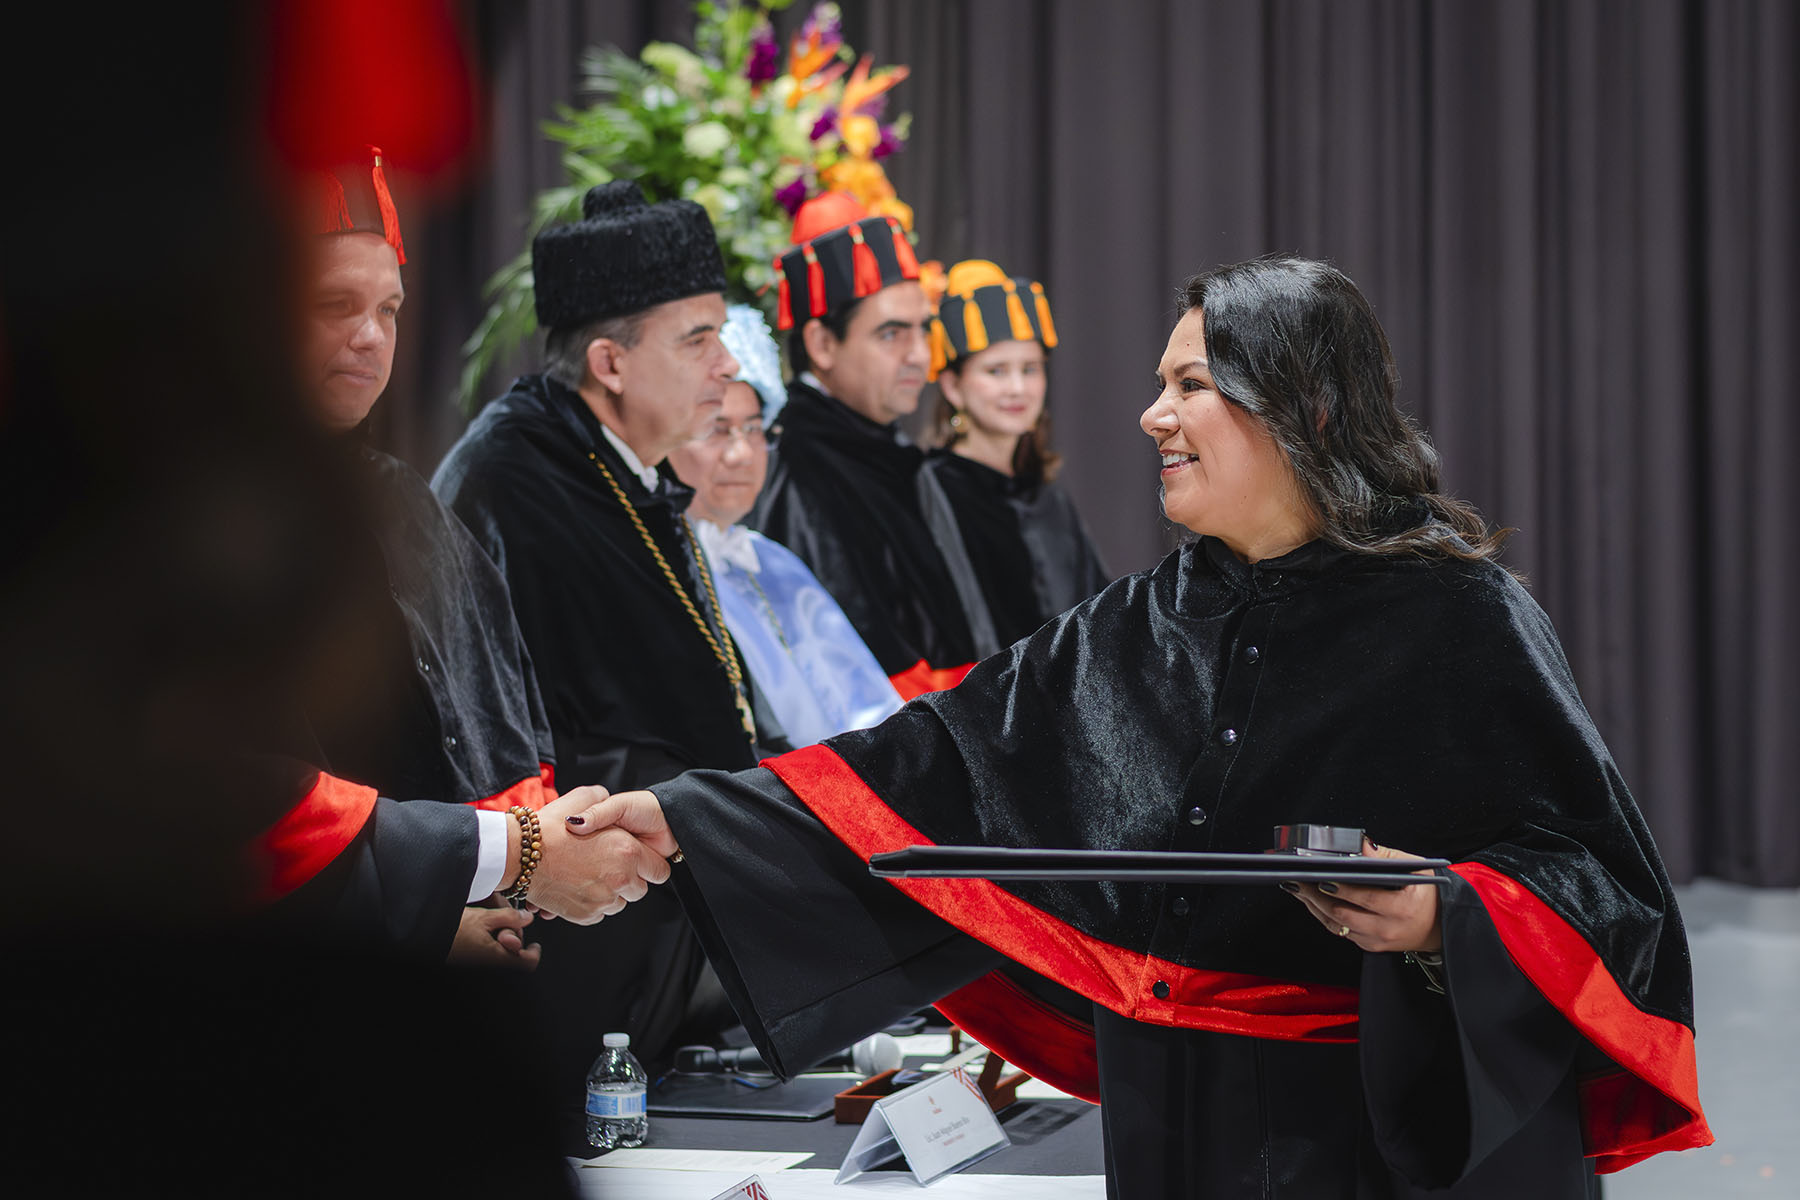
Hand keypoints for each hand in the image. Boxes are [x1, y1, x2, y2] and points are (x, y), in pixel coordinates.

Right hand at [447, 904, 540, 970]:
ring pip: (497, 956)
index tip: (534, 945)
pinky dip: (486, 946)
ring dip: (498, 942)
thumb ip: (510, 917)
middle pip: (512, 958)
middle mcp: (488, 966)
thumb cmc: (450, 929)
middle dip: (512, 940)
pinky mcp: (467, 963)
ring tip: (486, 925)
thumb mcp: (483, 917)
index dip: (533, 953)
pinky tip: (477, 932)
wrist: (423, 935)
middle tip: (503, 925)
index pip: (527, 963)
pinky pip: (484, 957)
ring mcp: (477, 965)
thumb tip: (527, 919)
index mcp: (497, 958)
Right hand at [524, 787, 673, 923]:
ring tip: (587, 874)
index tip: (637, 862)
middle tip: (607, 866)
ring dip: (609, 892)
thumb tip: (607, 797)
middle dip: (628, 880)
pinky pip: (599, 913)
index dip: (647, 864)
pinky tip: (576, 885)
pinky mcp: (586, 915)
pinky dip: (591, 903)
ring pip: (619, 903)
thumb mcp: (581, 798)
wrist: (518, 854)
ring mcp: (603, 900)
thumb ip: (601, 799)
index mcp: (627, 850)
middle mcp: (620, 877)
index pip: (659, 870)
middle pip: (640, 890)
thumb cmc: (548, 828)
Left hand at [1285, 839, 1442, 952]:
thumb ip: (1386, 857)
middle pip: (1343, 915)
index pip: (1365, 898)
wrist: (1440, 927)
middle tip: (1297, 879)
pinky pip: (1340, 931)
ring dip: (1313, 905)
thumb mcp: (1415, 870)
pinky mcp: (1369, 946)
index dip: (1341, 888)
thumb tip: (1361, 844)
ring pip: (1336, 925)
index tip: (1321, 877)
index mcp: (1402, 908)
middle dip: (1316, 896)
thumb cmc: (1427, 894)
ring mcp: (1376, 941)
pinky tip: (1312, 899)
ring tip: (1297, 887)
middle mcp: (1388, 929)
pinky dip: (1323, 915)